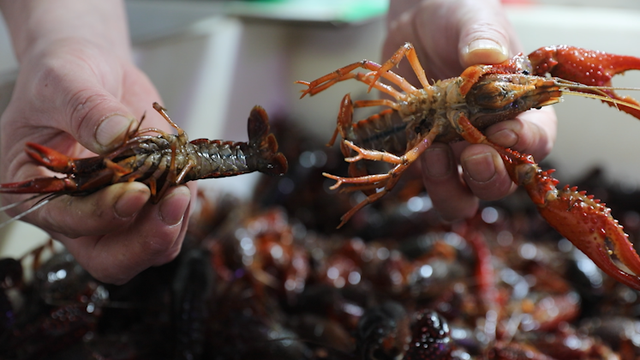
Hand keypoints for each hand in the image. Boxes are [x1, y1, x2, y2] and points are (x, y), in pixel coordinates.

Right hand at [0, 1, 192, 283]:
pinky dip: (184, 204)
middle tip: (176, 202)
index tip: (136, 192)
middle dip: (146, 241)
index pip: (67, 223)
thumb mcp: (63, 80)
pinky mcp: (146, 201)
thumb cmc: (63, 73)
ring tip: (184, 179)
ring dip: (174, 221)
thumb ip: (85, 108)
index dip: (103, 215)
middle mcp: (74, 212)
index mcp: (37, 191)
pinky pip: (170, 221)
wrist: (94, 68)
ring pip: (148, 247)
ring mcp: (113, 211)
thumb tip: (115, 134)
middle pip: (111, 259)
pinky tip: (186, 173)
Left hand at [384, 0, 556, 220]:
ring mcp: (455, 152)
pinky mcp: (423, 155)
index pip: (537, 139)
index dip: (525, 144)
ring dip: (450, 188)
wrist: (414, 26)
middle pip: (503, 181)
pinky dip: (417, 176)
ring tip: (435, 154)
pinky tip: (412, 147)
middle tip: (473, 155)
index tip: (502, 131)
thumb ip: (482, 35)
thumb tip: (487, 55)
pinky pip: (422, 183)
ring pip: (462, 196)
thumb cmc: (456, 17)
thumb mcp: (473, 18)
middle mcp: (491, 139)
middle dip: (490, 176)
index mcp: (521, 109)